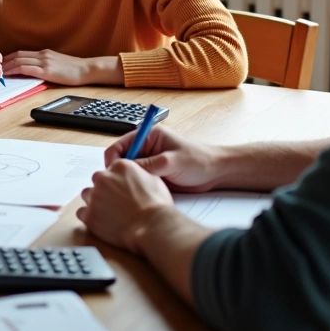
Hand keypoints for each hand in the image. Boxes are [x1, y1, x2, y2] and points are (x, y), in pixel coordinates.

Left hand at [2, 49, 112, 84]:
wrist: (86, 69)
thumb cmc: (74, 69)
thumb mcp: (57, 63)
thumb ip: (45, 64)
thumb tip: (33, 70)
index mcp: (44, 53)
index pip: (22, 53)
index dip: (9, 57)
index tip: (1, 62)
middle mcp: (42, 55)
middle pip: (18, 55)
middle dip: (5, 61)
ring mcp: (44, 62)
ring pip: (19, 61)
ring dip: (7, 66)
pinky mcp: (46, 70)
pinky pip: (26, 68)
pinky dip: (15, 70)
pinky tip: (9, 74)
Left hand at [77, 159, 173, 252]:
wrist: (153, 227)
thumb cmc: (157, 206)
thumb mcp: (153, 179)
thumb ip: (137, 173)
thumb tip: (133, 176)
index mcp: (119, 167)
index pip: (110, 169)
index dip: (116, 181)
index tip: (121, 189)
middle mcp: (103, 178)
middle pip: (97, 181)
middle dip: (104, 190)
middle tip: (116, 202)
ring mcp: (94, 196)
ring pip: (88, 195)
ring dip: (95, 202)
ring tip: (110, 213)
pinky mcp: (89, 215)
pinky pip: (82, 213)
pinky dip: (90, 217)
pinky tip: (103, 222)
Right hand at [103, 126, 227, 192]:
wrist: (216, 173)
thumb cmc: (199, 160)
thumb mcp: (171, 161)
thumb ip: (148, 164)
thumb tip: (127, 169)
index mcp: (148, 136)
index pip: (120, 145)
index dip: (114, 160)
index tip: (113, 174)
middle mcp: (146, 148)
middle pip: (122, 160)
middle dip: (120, 172)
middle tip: (121, 186)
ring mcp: (150, 162)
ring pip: (129, 173)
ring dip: (130, 181)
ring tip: (132, 191)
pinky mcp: (154, 175)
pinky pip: (139, 181)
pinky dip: (138, 187)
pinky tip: (141, 194)